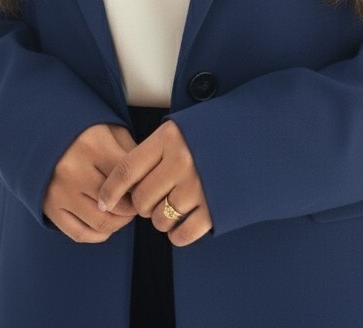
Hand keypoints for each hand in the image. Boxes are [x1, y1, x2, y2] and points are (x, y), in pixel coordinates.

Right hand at [42, 123, 136, 242]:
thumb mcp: (110, 129)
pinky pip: (80, 234)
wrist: (40, 130)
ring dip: (120, 222)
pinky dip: (99, 234)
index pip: (129, 177)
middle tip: (139, 201)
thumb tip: (148, 179)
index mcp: (92, 144)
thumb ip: (131, 151)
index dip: (144, 184)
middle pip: (119, 204)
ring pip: (102, 223)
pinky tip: (107, 222)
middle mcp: (73, 170)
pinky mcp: (49, 208)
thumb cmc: (84, 130)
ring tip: (124, 211)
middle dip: (135, 206)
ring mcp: (60, 192)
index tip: (148, 184)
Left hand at [98, 119, 211, 245]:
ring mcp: (198, 186)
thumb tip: (125, 181)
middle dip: (141, 205)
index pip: (126, 169)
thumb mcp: (182, 128)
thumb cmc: (214, 132)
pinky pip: (182, 235)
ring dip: (160, 219)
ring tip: (172, 206)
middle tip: (153, 198)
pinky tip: (182, 224)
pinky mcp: (214, 208)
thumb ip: (155, 150)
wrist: (258, 135)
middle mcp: (181, 161)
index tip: (103, 202)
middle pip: (141, 199)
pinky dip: (177, 235)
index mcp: (169, 137)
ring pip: (159, 219)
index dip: (110, 190)